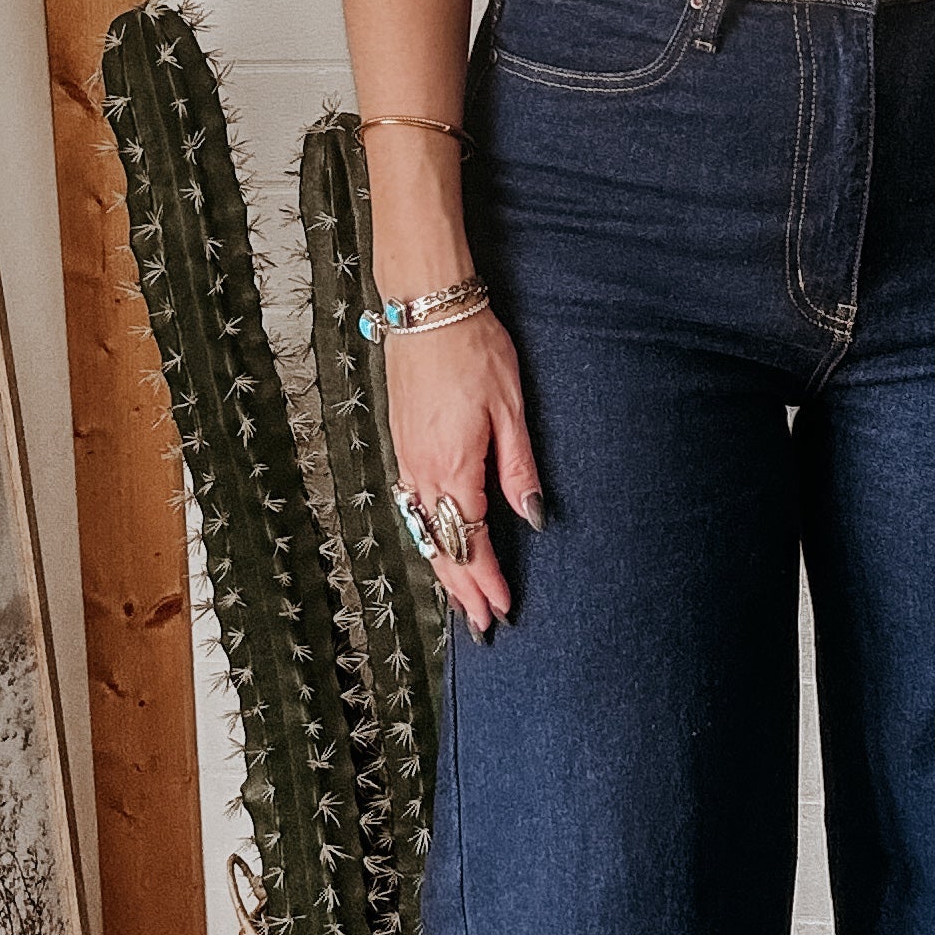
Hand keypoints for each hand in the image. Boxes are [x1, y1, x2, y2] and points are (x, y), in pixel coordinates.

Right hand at [385, 305, 543, 633]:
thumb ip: (519, 467)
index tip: (502, 609)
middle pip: (443, 546)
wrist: (427, 308)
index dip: (488, 578)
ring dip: (442, 567)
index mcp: (454, 465)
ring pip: (423, 530)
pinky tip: (436, 545)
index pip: (473, 539)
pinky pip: (412, 506)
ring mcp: (407, 457)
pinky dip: (426, 536)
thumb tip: (534, 517)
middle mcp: (423, 470)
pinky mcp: (401, 443)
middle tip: (481, 626)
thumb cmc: (474, 349)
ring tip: (460, 599)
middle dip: (463, 588)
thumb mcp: (511, 407)